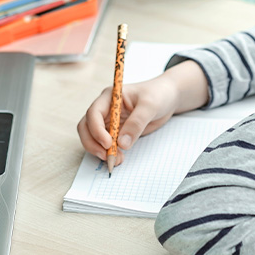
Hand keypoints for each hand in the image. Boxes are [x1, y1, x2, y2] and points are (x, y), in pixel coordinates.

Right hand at [77, 61, 208, 165]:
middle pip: (86, 127)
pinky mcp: (115, 132)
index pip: (94, 113)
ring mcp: (109, 121)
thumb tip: (122, 143)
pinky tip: (119, 157)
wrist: (168, 98)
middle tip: (107, 156)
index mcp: (110, 96)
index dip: (96, 129)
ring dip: (100, 150)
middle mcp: (105, 109)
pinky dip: (108, 153)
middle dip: (93, 143)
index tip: (108, 143)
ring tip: (116, 159)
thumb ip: (136, 123)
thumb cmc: (158, 95)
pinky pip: (105, 144)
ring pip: (92, 137)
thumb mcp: (150, 106)